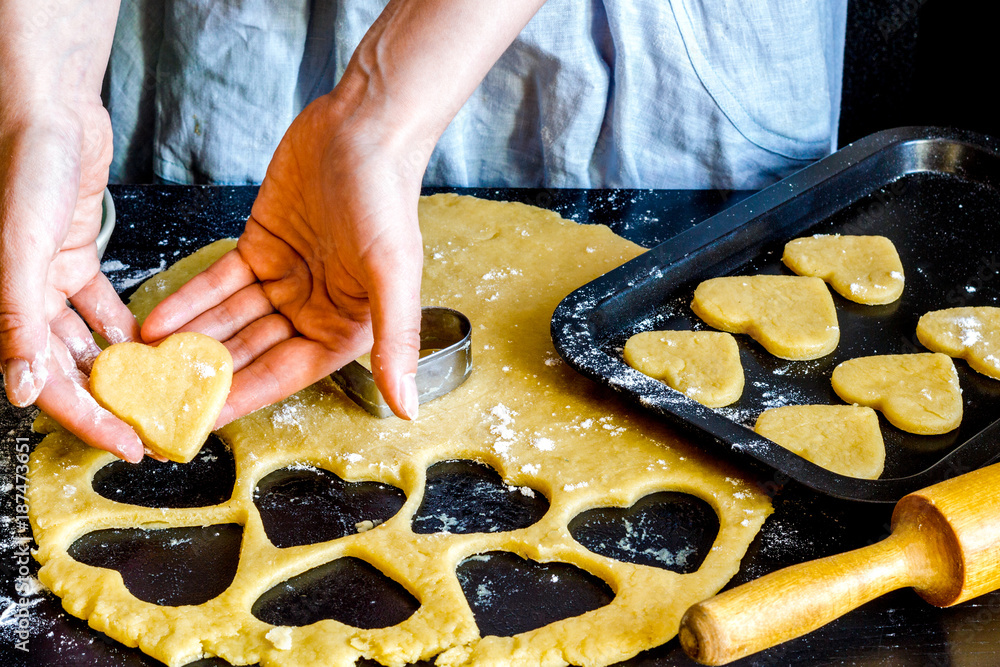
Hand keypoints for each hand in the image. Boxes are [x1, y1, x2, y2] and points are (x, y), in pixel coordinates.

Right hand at [0, 103, 143, 461]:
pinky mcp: (74, 254)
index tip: (129, 446)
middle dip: (108, 400)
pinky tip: (146, 342)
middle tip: (151, 426)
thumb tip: (21, 391)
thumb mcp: (19, 248)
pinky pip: (99, 302)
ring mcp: (48, 276)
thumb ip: (18, 321)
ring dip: (117, 365)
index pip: (46, 384)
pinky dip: (120, 323)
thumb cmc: (25, 168)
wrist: (48, 109)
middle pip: (67, 368)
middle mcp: (23, 297)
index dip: (87, 419)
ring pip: (84, 338)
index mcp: (6, 304)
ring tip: (158, 389)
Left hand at [141, 95, 423, 424]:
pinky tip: (157, 321)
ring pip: (228, 320)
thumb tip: (408, 407)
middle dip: (206, 372)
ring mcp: (284, 279)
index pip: (284, 373)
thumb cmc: (387, 199)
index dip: (244, 396)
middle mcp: (313, 310)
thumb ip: (394, 341)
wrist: (364, 128)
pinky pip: (218, 283)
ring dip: (189, 339)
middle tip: (159, 392)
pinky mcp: (259, 247)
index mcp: (346, 328)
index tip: (201, 419)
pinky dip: (189, 301)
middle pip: (249, 352)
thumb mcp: (393, 274)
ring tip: (146, 361)